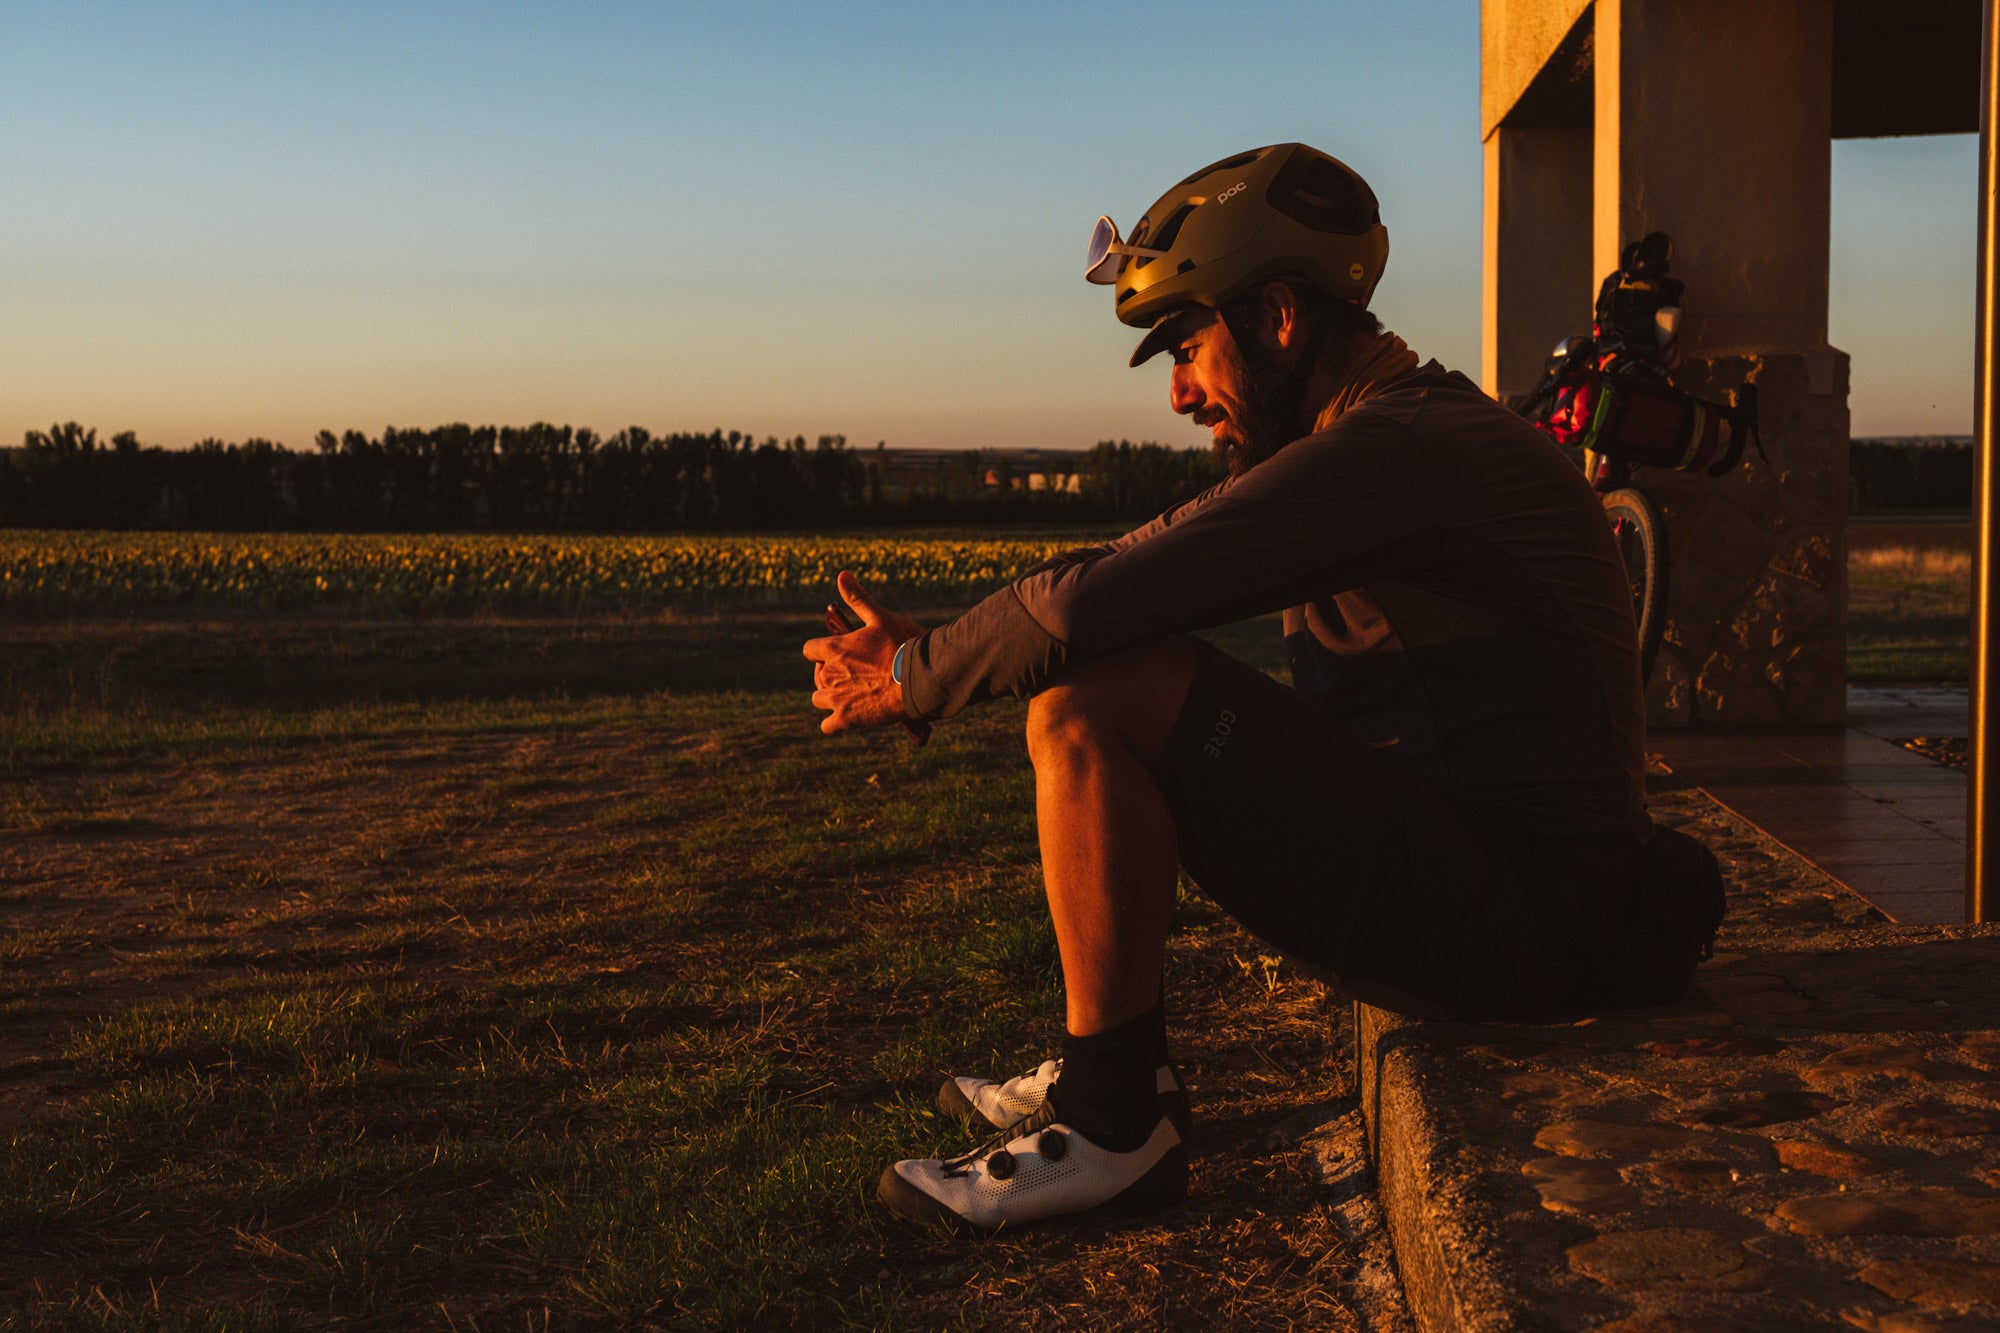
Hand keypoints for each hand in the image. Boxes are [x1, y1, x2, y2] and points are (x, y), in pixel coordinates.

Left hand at [803, 570, 930, 742]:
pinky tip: (849, 717)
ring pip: (818, 699)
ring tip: (850, 695)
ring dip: (830, 697)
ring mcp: (836, 699)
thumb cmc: (901, 647)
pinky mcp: (846, 720)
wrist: (917, 680)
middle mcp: (828, 674)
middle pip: (816, 676)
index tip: (836, 653)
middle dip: (828, 675)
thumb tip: (842, 574)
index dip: (821, 651)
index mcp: (833, 649)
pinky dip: (835, 723)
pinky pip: (827, 726)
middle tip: (851, 675)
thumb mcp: (880, 618)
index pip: (809, 649)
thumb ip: (858, 598)